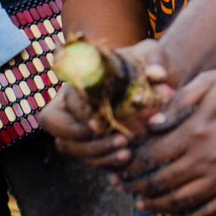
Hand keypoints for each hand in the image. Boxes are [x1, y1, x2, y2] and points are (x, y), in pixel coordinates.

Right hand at [41, 38, 176, 167]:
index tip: (99, 126)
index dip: (80, 113)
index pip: (68, 97)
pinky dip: (104, 160)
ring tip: (126, 150)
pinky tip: (128, 156)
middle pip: (55, 124)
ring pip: (68, 145)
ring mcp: (79, 122)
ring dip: (95, 152)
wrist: (159, 79)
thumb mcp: (155, 55)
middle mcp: (74, 99)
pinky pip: (86, 157)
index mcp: (82, 76)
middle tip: (114, 140)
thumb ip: (155, 61)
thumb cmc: (150, 62)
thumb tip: (156, 74)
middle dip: (80, 138)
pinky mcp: (91, 140)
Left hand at [117, 69, 215, 215]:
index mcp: (195, 131)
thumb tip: (152, 123)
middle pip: (161, 180)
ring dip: (155, 204)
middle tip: (120, 187)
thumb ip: (180, 100)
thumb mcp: (210, 81)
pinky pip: (207, 212)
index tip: (118, 166)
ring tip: (140, 203)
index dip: (131, 164)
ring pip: (179, 200)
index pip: (152, 154)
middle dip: (136, 185)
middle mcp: (206, 159)